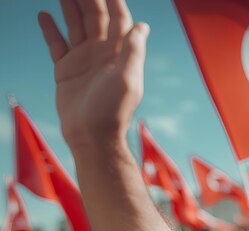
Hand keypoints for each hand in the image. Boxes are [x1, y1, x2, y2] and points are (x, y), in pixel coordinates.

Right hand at [38, 0, 148, 148]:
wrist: (91, 137)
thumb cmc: (112, 111)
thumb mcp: (127, 80)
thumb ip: (133, 52)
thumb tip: (143, 26)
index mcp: (121, 53)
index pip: (118, 18)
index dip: (112, 0)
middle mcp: (103, 53)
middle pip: (95, 17)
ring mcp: (84, 60)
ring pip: (75, 25)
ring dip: (69, 6)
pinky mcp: (66, 70)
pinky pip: (57, 44)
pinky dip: (51, 29)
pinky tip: (44, 14)